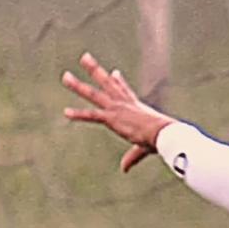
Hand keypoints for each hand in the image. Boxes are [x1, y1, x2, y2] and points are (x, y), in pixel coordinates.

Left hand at [62, 52, 173, 172]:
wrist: (162, 133)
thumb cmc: (162, 137)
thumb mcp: (145, 147)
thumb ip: (132, 158)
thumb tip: (124, 170)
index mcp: (136, 106)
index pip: (124, 90)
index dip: (118, 81)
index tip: (113, 72)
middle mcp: (124, 103)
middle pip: (106, 82)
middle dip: (94, 70)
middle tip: (84, 57)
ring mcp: (116, 108)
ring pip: (93, 94)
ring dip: (78, 85)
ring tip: (65, 76)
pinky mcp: (111, 118)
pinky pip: (91, 115)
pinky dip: (78, 115)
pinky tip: (66, 112)